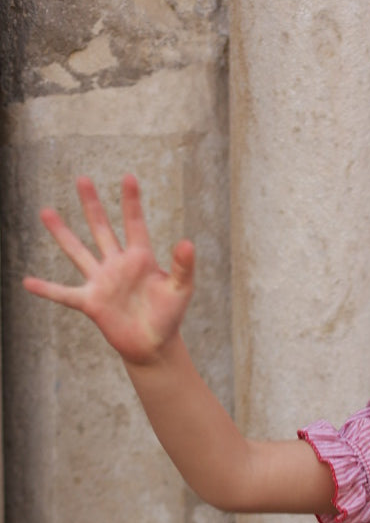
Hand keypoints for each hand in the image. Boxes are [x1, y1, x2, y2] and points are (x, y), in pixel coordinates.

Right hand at [22, 175, 193, 365]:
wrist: (154, 345)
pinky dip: (47, 289)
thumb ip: (183, 267)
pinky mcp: (91, 303)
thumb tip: (188, 242)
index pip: (134, 224)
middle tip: (82, 179)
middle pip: (101, 229)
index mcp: (140, 258)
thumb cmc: (169, 316)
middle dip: (92, 205)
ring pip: (78, 252)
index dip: (131, 202)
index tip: (129, 177)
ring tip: (46, 211)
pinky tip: (27, 282)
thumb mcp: (180, 290)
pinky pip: (64, 294)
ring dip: (62, 233)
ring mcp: (101, 282)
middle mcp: (117, 265)